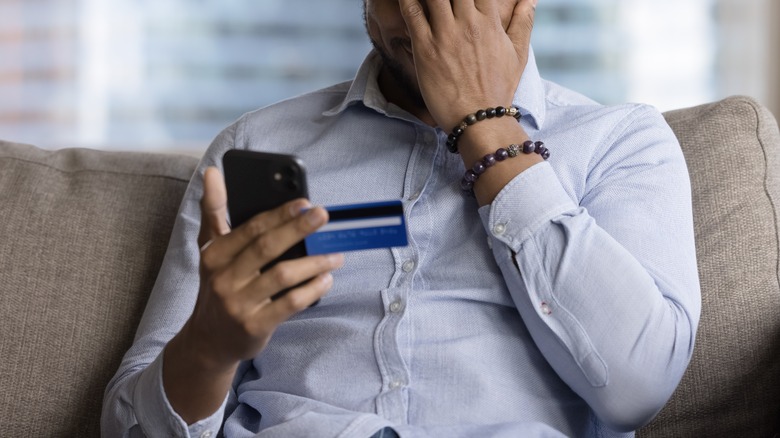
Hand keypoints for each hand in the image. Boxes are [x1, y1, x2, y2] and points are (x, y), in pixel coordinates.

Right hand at [163, 167, 342, 422]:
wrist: (209, 340)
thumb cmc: (218, 285)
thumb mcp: (210, 249)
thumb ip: (213, 210)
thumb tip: (211, 172)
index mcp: (213, 254)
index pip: (250, 229)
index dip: (279, 214)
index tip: (304, 202)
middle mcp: (223, 278)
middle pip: (267, 248)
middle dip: (298, 229)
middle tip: (323, 216)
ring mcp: (238, 304)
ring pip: (282, 276)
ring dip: (313, 262)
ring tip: (336, 254)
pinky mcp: (255, 326)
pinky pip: (290, 304)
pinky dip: (311, 289)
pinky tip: (326, 279)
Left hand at [398, 0, 536, 129]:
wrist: (480, 120)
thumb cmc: (498, 90)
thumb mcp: (518, 54)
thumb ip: (523, 22)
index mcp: (490, 21)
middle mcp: (468, 23)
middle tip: (441, 0)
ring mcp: (446, 35)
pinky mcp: (425, 48)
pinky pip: (411, 14)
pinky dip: (406, 1)